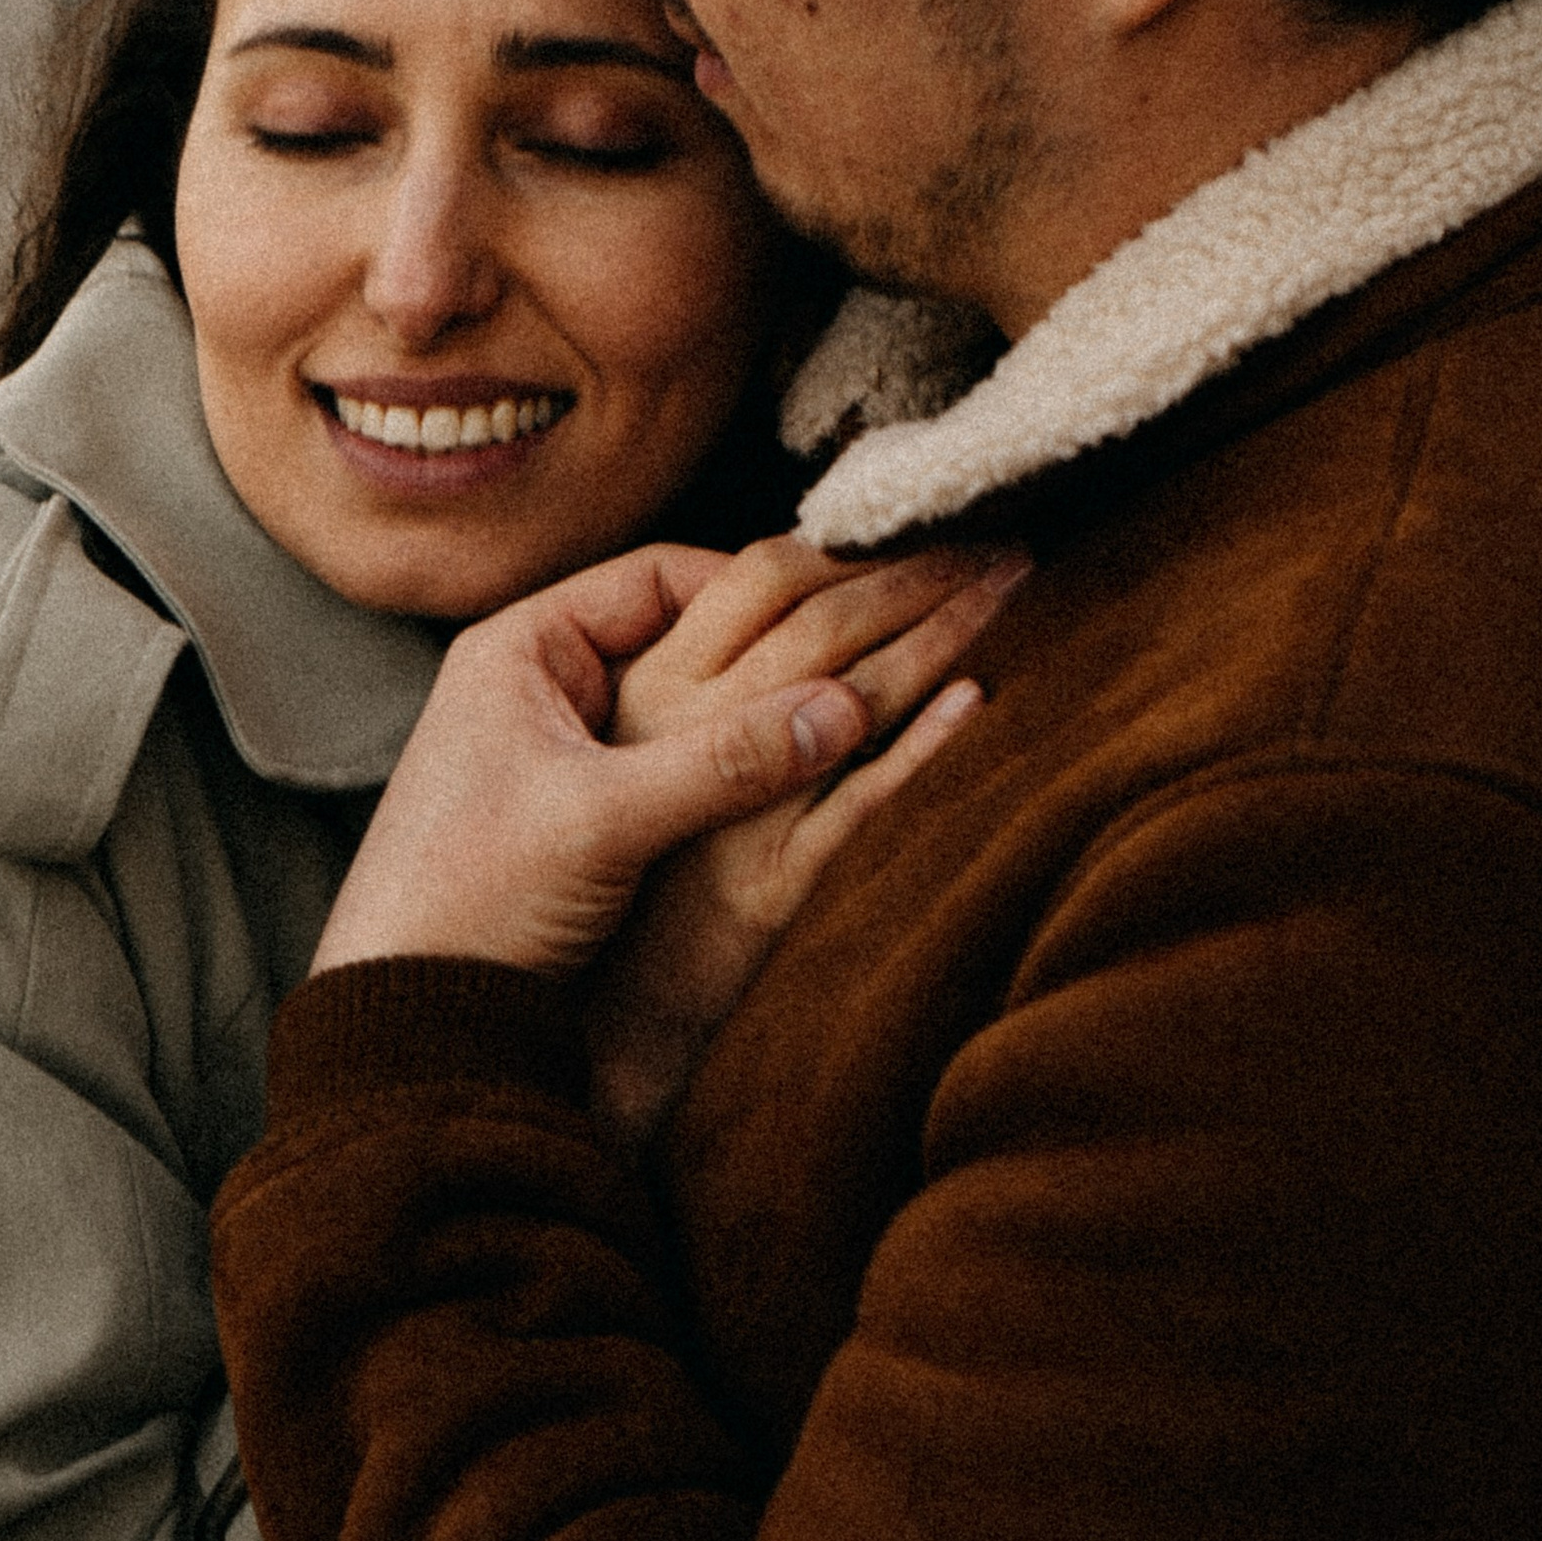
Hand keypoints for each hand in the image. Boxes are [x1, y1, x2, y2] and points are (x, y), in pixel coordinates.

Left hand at [308, 539, 1023, 989]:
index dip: (758, 586)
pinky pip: (683, 773)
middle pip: (685, 639)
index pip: (661, 578)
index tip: (845, 606)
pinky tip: (807, 787)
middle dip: (778, 648)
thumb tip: (846, 709)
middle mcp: (545, 690)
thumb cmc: (468, 902)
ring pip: (692, 708)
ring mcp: (567, 758)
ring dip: (766, 715)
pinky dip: (742, 775)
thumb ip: (721, 762)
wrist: (410, 1023)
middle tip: (877, 649)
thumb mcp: (599, 821)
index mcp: (522, 652)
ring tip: (864, 714)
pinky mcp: (588, 826)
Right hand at [590, 542, 1029, 1145]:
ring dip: (941, 628)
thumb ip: (691, 700)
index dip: (841, 545)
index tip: (910, 525)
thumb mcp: (616, 768)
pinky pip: (856, 800)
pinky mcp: (763, 882)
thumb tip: (782, 638)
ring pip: (853, 691)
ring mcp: (729, 806)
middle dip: (914, 566)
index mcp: (641, 686)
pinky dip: (919, 746)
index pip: (758, 576)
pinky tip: (975, 702)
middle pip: (822, 617)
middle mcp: (684, 727)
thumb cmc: (569, 888)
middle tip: (995, 535)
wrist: (532, 1014)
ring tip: (1009, 582)